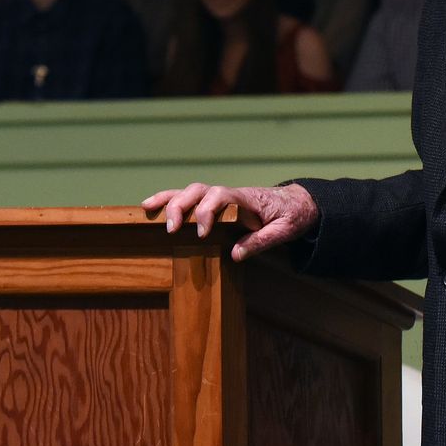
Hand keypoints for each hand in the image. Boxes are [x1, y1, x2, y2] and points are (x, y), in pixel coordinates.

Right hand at [141, 182, 319, 261]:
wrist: (297, 202)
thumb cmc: (291, 215)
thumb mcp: (284, 230)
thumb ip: (260, 241)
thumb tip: (234, 254)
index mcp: (246, 198)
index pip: (221, 196)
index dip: (207, 211)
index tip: (202, 233)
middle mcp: (229, 193)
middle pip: (199, 190)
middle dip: (182, 206)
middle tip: (173, 228)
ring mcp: (221, 196)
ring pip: (190, 190)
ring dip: (169, 199)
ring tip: (148, 209)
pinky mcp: (215, 203)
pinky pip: (190, 198)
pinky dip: (170, 200)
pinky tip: (152, 207)